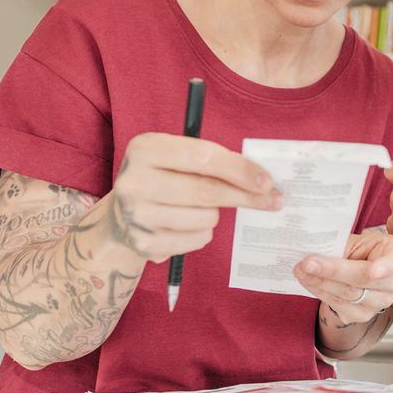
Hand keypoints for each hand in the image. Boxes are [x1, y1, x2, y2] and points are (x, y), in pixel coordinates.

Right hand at [109, 132, 281, 260]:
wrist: (119, 218)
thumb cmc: (162, 179)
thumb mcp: (174, 157)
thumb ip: (210, 160)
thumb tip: (261, 177)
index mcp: (145, 149)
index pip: (203, 157)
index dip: (239, 169)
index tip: (267, 180)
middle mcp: (135, 181)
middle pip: (207, 191)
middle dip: (246, 196)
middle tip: (273, 200)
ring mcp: (137, 215)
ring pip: (206, 218)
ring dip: (214, 214)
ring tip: (199, 208)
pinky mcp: (144, 244)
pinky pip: (197, 239)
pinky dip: (203, 232)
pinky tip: (187, 225)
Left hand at [293, 232, 392, 325]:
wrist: (358, 269)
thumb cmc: (359, 250)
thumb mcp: (354, 240)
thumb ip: (340, 245)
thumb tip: (311, 246)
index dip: (384, 267)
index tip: (373, 270)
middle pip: (363, 279)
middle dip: (333, 271)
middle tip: (308, 263)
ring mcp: (381, 301)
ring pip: (348, 294)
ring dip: (320, 282)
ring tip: (301, 270)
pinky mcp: (363, 315)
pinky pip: (339, 305)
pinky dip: (320, 292)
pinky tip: (308, 281)